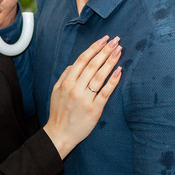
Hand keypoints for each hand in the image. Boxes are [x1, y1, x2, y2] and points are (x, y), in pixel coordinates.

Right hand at [42, 36, 122, 158]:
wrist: (59, 134)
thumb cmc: (58, 112)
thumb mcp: (56, 91)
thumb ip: (65, 75)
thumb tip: (75, 64)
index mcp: (66, 82)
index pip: (82, 60)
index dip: (94, 48)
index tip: (104, 39)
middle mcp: (76, 88)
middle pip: (93, 65)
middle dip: (105, 51)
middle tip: (116, 40)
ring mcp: (86, 99)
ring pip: (100, 76)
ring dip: (110, 61)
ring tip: (119, 51)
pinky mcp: (95, 109)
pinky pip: (106, 92)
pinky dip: (113, 80)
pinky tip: (119, 70)